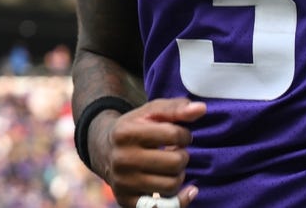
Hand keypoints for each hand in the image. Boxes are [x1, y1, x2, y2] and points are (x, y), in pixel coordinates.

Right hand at [90, 97, 207, 207]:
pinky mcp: (126, 200)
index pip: (173, 135)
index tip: (179, 135)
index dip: (184, 134)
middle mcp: (122, 159)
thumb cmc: (135, 127)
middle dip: (182, 155)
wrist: (104, 150)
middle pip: (175, 162)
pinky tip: (188, 190)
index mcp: (125, 133)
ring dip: (179, 174)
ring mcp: (123, 182)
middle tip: (175, 151)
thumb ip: (176, 108)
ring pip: (171, 185)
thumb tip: (201, 109)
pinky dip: (180, 199)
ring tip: (171, 165)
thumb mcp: (151, 112)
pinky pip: (164, 207)